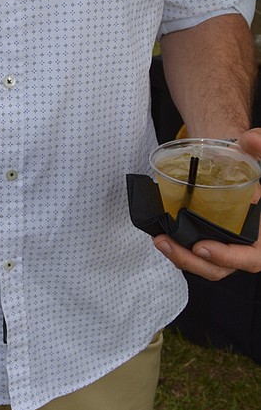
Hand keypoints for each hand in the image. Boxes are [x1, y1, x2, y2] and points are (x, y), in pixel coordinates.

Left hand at [153, 127, 260, 279]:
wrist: (234, 167)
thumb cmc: (249, 167)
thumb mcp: (255, 157)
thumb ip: (259, 147)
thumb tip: (251, 140)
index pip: (251, 259)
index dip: (228, 257)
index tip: (201, 246)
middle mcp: (245, 247)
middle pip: (220, 269)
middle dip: (191, 261)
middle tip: (166, 242)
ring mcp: (225, 248)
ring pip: (203, 265)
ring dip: (179, 257)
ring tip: (158, 238)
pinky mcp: (208, 243)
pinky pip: (193, 255)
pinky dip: (177, 249)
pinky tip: (160, 235)